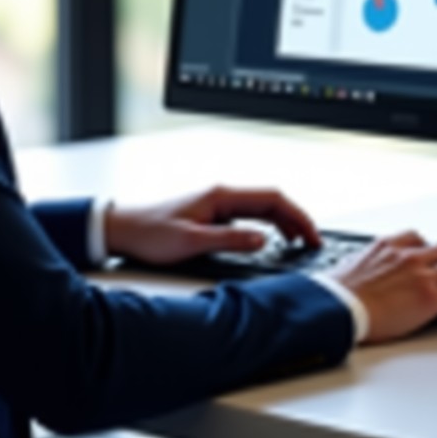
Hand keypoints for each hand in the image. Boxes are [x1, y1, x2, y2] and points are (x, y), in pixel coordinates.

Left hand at [103, 185, 321, 264]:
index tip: (311, 234)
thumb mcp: (192, 243)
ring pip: (261, 207)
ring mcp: (218, 203)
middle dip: (296, 219)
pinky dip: (267, 226)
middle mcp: (222, 195)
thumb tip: (263, 240)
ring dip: (283, 222)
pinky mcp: (212, 213)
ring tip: (298, 242)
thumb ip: (230, 240)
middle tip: (312, 242)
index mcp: (222, 196)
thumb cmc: (151, 233)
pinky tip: (270, 240)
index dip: (297, 215)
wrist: (123, 228)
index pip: (272, 198)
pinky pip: (249, 215)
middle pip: (271, 201)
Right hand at [329, 231, 436, 342]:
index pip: (417, 238)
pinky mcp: (431, 297)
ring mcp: (422, 274)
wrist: (340, 307)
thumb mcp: (349, 265)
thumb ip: (363, 263)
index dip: (429, 249)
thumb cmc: (339, 293)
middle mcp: (408, 255)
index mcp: (387, 245)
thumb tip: (357, 270)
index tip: (432, 258)